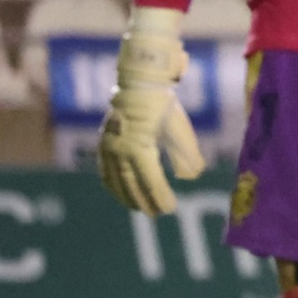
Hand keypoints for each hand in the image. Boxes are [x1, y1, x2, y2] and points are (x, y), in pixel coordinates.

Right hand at [98, 8, 206, 215]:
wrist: (138, 82)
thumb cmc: (164, 105)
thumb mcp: (180, 128)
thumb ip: (187, 153)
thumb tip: (193, 176)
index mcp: (139, 146)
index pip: (150, 179)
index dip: (160, 196)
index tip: (170, 208)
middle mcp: (120, 149)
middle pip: (131, 184)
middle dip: (144, 201)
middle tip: (157, 214)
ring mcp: (108, 146)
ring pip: (116, 179)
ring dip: (127, 196)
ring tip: (139, 209)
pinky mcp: (103, 142)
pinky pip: (105, 169)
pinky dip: (111, 184)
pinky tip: (119, 192)